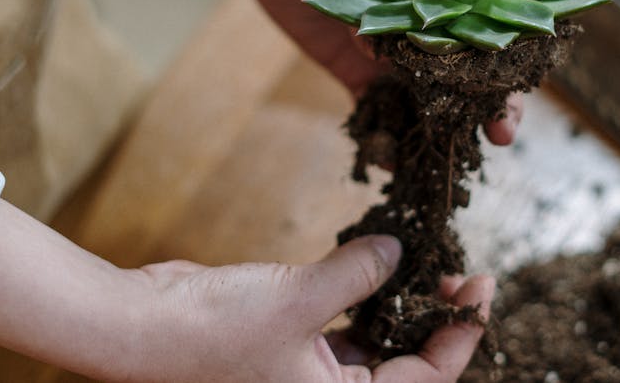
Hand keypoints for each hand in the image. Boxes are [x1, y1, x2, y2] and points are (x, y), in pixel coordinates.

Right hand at [0, 202, 491, 381]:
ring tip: (423, 259)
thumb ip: (358, 274)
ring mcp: (306, 367)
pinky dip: (358, 292)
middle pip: (404, 363)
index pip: (422, 381)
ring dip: (398, 301)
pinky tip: (375, 258)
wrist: (138, 326)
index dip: (459, 336)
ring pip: (373, 339)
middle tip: (458, 271)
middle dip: (433, 318)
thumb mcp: (299, 299)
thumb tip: (400, 251)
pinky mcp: (286, 339)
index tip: (481, 290)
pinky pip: (339, 319)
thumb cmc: (211, 332)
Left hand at [149, 0, 523, 143]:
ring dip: (436, 131)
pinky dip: (381, 135)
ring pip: (425, 99)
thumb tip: (378, 47)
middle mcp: (427, 26)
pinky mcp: (355, 68)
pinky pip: (374, 108)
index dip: (504, 72)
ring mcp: (391, 51)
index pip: (488, 35)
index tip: (510, 103)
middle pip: (466, 75)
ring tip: (439, 163)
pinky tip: (387, 160)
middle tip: (495, 142)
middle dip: (482, 110)